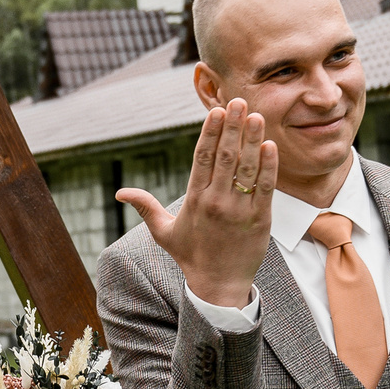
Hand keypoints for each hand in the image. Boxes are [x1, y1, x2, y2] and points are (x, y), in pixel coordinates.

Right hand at [115, 99, 275, 308]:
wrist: (218, 286)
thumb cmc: (191, 257)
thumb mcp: (164, 232)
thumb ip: (145, 207)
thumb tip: (120, 193)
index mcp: (194, 200)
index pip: (202, 158)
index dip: (210, 132)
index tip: (216, 111)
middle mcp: (216, 202)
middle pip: (225, 157)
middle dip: (233, 127)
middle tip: (239, 102)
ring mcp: (240, 210)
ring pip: (246, 168)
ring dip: (252, 140)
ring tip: (256, 116)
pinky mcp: (260, 219)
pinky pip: (265, 188)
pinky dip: (268, 167)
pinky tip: (269, 146)